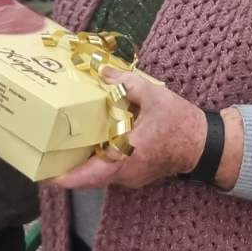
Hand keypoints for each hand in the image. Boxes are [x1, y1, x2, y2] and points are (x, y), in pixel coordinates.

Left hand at [52, 68, 205, 190]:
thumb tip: (102, 72)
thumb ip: (127, 83)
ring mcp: (132, 177)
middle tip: (45, 157)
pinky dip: (98, 161)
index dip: (69, 178)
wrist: (206, 145)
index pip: (93, 174)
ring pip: (99, 175)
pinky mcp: (135, 175)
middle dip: (67, 170)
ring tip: (59, 149)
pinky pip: (110, 172)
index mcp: (129, 155)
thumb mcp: (154, 96)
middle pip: (89, 177)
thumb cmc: (181, 123)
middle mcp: (127, 173)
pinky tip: (88, 145)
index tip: (48, 177)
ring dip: (82, 165)